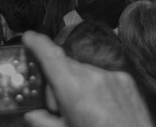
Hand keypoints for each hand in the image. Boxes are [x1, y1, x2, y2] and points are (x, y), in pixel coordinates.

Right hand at [22, 31, 151, 126]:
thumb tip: (31, 114)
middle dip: (57, 80)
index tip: (28, 37)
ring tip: (83, 111)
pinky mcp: (127, 82)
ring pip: (84, 71)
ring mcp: (113, 77)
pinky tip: (100, 108)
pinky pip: (103, 77)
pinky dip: (95, 87)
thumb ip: (43, 121)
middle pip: (66, 66)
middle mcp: (94, 76)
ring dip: (77, 85)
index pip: (51, 56)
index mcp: (74, 89)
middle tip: (57, 107)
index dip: (37, 43)